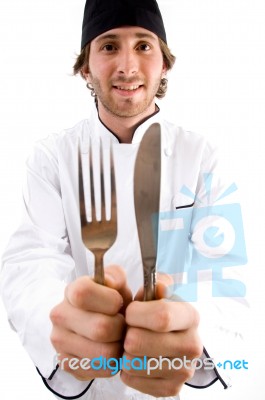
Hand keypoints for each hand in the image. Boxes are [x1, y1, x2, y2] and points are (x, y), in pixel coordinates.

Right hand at [50, 265, 131, 379]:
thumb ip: (116, 276)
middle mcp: (60, 315)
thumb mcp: (116, 283)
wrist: (99, 321)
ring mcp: (60, 341)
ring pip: (103, 353)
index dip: (109, 300)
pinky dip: (112, 364)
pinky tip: (110, 351)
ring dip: (118, 347)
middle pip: (100, 328)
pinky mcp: (66, 363)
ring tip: (118, 338)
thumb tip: (111, 283)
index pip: (83, 293)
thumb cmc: (109, 301)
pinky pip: (99, 370)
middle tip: (122, 324)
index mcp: (71, 291)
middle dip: (120, 327)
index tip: (118, 303)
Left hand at [120, 275, 202, 396]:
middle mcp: (193, 344)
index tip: (129, 311)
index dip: (136, 314)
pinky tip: (135, 358)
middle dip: (127, 333)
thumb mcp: (154, 289)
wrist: (157, 335)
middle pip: (141, 342)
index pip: (161, 317)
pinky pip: (133, 380)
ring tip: (132, 343)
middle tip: (129, 329)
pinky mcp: (172, 388)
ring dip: (125, 352)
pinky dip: (127, 369)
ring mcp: (185, 370)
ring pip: (134, 363)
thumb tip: (160, 287)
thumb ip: (155, 282)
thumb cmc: (152, 309)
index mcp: (190, 316)